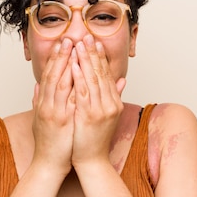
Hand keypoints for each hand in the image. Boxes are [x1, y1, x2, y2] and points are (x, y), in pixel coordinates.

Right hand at [31, 38, 75, 177]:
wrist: (49, 164)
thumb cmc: (48, 143)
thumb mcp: (39, 119)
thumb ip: (38, 101)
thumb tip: (37, 86)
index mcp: (42, 103)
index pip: (49, 76)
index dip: (55, 59)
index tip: (62, 43)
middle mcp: (46, 105)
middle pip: (54, 75)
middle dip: (61, 56)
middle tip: (69, 39)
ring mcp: (54, 112)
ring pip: (60, 83)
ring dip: (67, 64)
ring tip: (74, 48)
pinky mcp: (63, 121)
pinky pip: (69, 99)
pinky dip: (74, 85)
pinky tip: (80, 72)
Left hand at [70, 35, 125, 168]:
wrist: (92, 161)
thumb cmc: (94, 139)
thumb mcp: (108, 115)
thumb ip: (114, 95)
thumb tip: (122, 80)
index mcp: (113, 102)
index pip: (107, 74)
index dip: (100, 57)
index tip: (94, 42)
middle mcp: (110, 104)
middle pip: (101, 73)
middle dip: (93, 53)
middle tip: (87, 36)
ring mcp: (101, 109)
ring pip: (92, 79)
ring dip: (85, 60)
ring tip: (79, 44)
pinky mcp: (90, 116)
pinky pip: (83, 92)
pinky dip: (79, 77)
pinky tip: (74, 64)